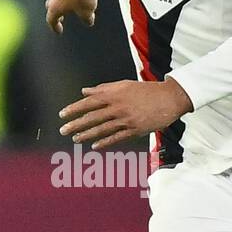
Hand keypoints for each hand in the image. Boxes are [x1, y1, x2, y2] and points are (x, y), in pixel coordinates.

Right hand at [45, 0, 97, 33]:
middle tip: (62, 19)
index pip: (51, 21)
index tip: (59, 31)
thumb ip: (87, 19)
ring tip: (71, 6)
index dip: (55, 28)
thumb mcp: (87, 11)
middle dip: (57, 15)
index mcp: (54, 8)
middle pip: (51, 9)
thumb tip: (88, 22)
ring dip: (62, 4)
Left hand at [59, 78, 192, 148]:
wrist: (169, 98)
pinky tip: (94, 146)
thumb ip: (102, 88)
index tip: (62, 115)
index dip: (74, 109)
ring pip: (102, 129)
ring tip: (75, 138)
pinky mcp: (135, 130)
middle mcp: (118, 107)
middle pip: (93, 117)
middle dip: (76, 124)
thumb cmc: (145, 90)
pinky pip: (117, 137)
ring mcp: (126, 120)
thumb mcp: (123, 85)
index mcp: (114, 94)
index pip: (89, 102)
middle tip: (63, 130)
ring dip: (87, 135)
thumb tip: (84, 91)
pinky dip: (105, 142)